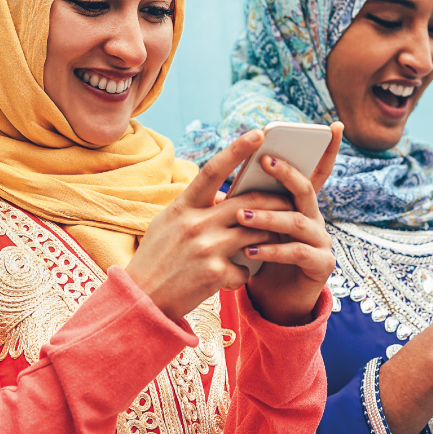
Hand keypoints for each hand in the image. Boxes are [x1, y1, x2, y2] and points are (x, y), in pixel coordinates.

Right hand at [124, 130, 293, 320]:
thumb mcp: (169, 224)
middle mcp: (194, 223)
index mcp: (182, 207)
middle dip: (274, 200)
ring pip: (255, 234)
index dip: (237, 150)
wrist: (142, 300)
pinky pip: (245, 268)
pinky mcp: (214, 274)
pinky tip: (235, 276)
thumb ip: (196, 208)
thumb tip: (226, 195)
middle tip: (291, 198)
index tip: (258, 133)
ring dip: (268, 236)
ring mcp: (206, 248)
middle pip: (247, 203)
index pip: (213, 170)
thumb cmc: (157, 258)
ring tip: (273, 238)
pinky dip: (245, 271)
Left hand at [238, 122, 342, 325]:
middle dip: (287, 173)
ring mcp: (321, 241)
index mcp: (300, 204)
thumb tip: (217, 186)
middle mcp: (315, 217)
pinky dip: (272, 250)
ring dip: (267, 216)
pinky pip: (297, 252)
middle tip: (264, 161)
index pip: (317, 171)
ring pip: (297, 221)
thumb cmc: (259, 256)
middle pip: (306, 189)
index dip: (328, 149)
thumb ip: (245, 205)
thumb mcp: (251, 227)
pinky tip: (250, 250)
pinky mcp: (321, 265)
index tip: (333, 125)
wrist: (273, 300)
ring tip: (240, 216)